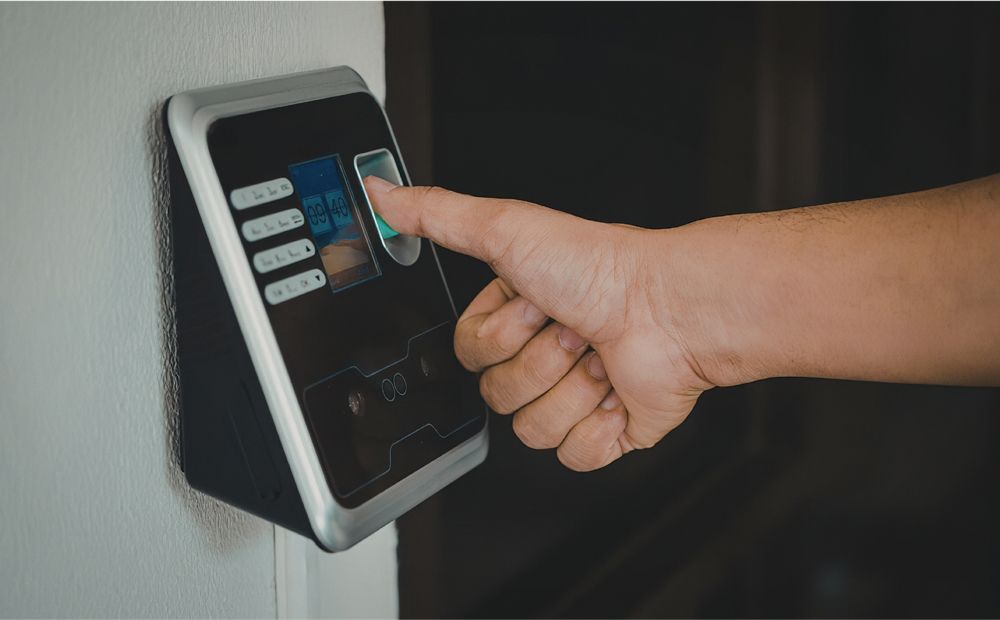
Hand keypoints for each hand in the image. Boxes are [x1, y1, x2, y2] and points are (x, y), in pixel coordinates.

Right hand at [363, 177, 715, 470]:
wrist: (670, 309)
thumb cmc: (601, 267)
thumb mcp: (506, 228)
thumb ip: (438, 214)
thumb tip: (381, 194)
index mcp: (517, 315)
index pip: (468, 354)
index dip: (498, 334)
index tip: (534, 302)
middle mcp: (545, 355)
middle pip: (496, 395)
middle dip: (539, 360)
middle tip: (573, 328)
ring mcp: (576, 396)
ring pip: (532, 430)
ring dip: (570, 389)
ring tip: (599, 354)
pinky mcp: (607, 432)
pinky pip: (574, 456)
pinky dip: (598, 426)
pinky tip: (616, 390)